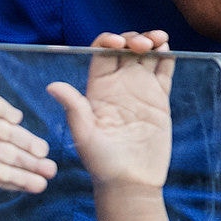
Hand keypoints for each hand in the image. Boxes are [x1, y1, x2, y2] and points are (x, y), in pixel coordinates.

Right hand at [0, 75, 54, 195]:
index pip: (1, 172)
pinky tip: (18, 121)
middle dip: (31, 163)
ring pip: (10, 131)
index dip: (20, 179)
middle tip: (51, 170)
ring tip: (43, 151)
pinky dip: (9, 113)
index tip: (39, 186)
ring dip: (27, 140)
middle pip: (11, 153)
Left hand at [46, 31, 174, 192]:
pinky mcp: (160, 98)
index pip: (102, 53)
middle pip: (126, 48)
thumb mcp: (85, 135)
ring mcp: (141, 89)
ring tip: (160, 40)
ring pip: (147, 54)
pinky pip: (164, 70)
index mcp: (99, 89)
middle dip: (134, 38)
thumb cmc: (102, 163)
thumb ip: (74, 108)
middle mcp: (120, 85)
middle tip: (144, 45)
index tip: (119, 42)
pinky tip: (167, 50)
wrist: (131, 182)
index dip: (109, 40)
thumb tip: (53, 85)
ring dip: (153, 40)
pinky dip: (168, 55)